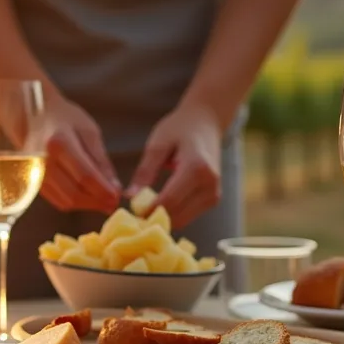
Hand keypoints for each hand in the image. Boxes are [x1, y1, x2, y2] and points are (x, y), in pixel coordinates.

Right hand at [33, 96, 121, 212]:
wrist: (33, 119)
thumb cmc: (65, 120)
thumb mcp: (89, 131)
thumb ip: (101, 160)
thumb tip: (114, 187)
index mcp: (58, 143)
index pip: (85, 175)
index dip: (103, 190)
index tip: (118, 196)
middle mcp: (42, 162)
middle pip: (74, 192)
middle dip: (97, 202)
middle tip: (113, 203)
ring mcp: (35, 175)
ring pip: (66, 201)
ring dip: (88, 205)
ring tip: (103, 201)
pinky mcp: (33, 184)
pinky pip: (58, 201)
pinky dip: (76, 203)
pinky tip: (88, 198)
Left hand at [128, 104, 222, 227]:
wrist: (206, 122)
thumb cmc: (180, 128)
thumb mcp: (158, 144)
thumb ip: (145, 171)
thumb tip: (129, 197)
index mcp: (197, 168)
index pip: (169, 201)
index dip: (147, 210)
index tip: (129, 210)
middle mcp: (210, 184)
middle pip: (177, 215)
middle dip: (153, 217)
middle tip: (133, 211)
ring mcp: (214, 194)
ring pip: (182, 220)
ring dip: (163, 218)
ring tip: (145, 206)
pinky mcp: (213, 200)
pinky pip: (188, 216)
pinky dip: (172, 215)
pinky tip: (159, 204)